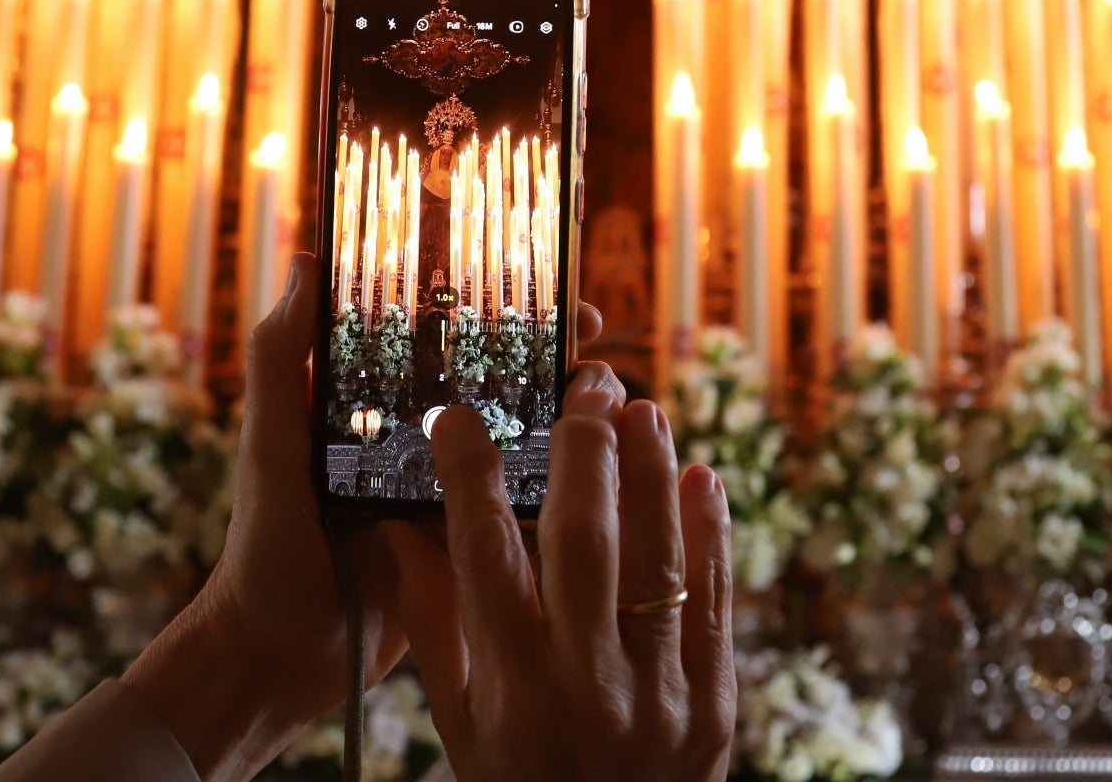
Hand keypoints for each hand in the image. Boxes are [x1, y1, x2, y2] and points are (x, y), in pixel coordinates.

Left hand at [127, 252, 607, 781]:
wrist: (278, 657)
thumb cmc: (263, 547)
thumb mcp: (269, 446)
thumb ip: (281, 362)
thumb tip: (307, 263)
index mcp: (371, 402)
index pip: (439, 332)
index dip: (490, 300)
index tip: (539, 277)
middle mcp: (415, 438)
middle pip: (494, 376)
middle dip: (548, 349)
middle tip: (591, 334)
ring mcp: (447, 491)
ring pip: (521, 436)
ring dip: (567, 411)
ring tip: (608, 394)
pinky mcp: (470, 544)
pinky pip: (524, 505)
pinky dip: (565, 484)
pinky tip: (607, 469)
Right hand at [392, 385, 736, 781]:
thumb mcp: (459, 722)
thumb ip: (436, 622)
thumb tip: (397, 525)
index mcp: (511, 688)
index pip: (484, 557)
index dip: (469, 476)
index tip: (458, 417)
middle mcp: (584, 686)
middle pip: (582, 542)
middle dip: (583, 452)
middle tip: (586, 388)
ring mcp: (658, 695)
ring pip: (658, 559)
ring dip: (653, 474)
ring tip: (644, 410)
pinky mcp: (714, 703)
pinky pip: (714, 601)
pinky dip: (711, 533)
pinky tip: (701, 476)